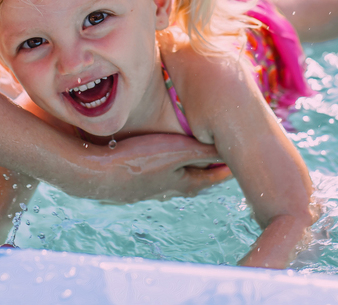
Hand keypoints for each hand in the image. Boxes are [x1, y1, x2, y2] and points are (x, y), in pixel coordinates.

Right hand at [62, 133, 231, 201]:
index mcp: (184, 183)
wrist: (97, 173)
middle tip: (218, 162)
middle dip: (207, 171)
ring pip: (173, 179)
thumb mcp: (177, 151)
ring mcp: (148, 188)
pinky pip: (154, 175)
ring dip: (184, 170)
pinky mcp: (131, 182)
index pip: (212, 176)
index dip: (226, 169)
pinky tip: (154, 162)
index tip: (240, 164)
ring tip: (189, 160)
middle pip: (194, 180)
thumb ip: (203, 149)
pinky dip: (163, 168)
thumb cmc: (140, 161)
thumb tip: (228, 148)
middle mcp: (168, 189)